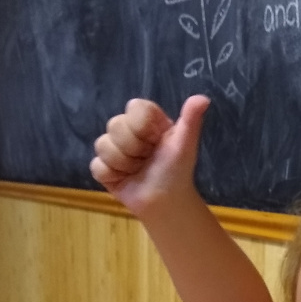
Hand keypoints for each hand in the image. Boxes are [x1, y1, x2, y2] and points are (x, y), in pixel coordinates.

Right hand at [89, 95, 209, 216]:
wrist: (167, 202)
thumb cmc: (177, 171)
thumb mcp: (185, 144)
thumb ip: (191, 119)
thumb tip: (203, 98)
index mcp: (146, 119)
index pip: (134, 107)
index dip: (143, 127)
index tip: (156, 140)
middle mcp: (127, 129)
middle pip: (115, 125)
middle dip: (135, 148)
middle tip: (147, 159)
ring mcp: (113, 148)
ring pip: (104, 145)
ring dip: (124, 163)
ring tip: (137, 170)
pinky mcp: (103, 168)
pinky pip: (97, 165)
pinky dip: (112, 175)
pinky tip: (125, 179)